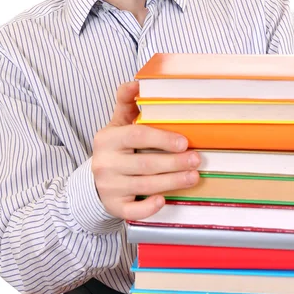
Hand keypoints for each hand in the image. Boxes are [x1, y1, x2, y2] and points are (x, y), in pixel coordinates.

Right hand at [91, 81, 200, 220]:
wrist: (96, 181)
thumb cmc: (117, 147)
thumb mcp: (118, 123)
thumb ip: (127, 102)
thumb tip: (137, 82)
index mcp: (108, 139)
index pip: (136, 136)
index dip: (162, 139)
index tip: (184, 142)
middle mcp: (105, 163)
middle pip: (144, 163)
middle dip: (174, 163)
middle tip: (197, 160)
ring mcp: (108, 186)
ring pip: (144, 185)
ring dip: (172, 182)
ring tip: (193, 177)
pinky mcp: (114, 206)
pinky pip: (132, 211)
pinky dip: (148, 207)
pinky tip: (163, 200)